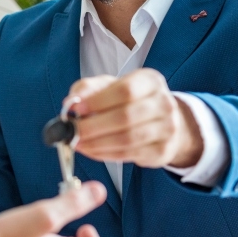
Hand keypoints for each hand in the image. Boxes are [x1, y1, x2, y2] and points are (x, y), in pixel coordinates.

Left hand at [65, 69, 202, 168]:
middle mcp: (164, 103)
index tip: (76, 109)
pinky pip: (128, 154)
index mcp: (150, 81)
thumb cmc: (129, 101)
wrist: (161, 122)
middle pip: (125, 117)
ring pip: (127, 139)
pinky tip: (91, 150)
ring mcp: (167, 128)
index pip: (125, 91)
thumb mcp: (109, 87)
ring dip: (96, 143)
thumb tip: (70, 102)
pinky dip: (105, 154)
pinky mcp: (162, 150)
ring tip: (77, 143)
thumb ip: (88, 89)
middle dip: (93, 126)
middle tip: (71, 132)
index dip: (98, 101)